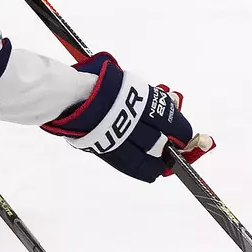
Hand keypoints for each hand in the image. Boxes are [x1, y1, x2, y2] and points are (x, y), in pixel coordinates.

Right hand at [42, 52, 214, 181]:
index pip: (167, 119)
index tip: (188, 137)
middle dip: (171, 150)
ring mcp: (114, 136)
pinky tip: (147, 172)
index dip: (181, 131)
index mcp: (136, 97)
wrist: (63, 92)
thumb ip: (143, 96)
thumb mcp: (123, 80)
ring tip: (162, 168)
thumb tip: (167, 107)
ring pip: (143, 159)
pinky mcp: (102, 148)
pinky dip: (139, 169)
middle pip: (158, 142)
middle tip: (176, 153)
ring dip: (156, 165)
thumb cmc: (95, 80)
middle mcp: (128, 119)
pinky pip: (125, 164)